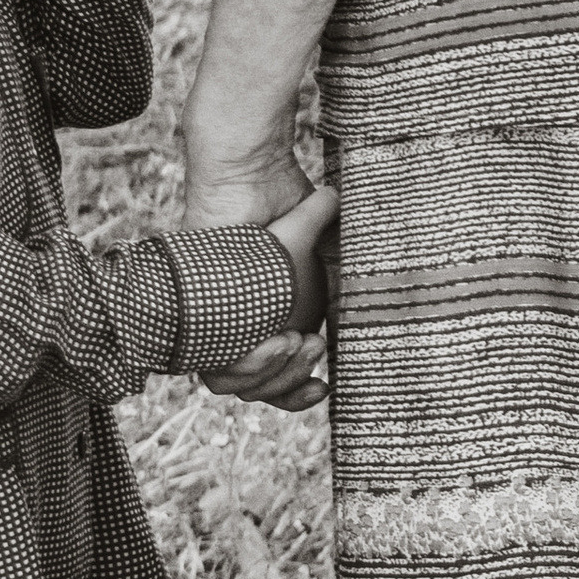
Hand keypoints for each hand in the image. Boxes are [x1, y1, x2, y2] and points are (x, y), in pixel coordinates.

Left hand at [201, 172, 338, 410]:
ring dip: (276, 374)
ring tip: (297, 341)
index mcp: (269, 325)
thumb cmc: (287, 211)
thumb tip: (379, 287)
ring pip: (239, 386)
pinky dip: (250, 365)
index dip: (298, 396)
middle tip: (314, 345)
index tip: (323, 388)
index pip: (277, 383)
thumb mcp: (324, 251)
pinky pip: (216, 371)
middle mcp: (242, 334)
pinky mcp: (199, 324)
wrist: (252, 182)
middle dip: (291, 381)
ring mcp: (219, 331)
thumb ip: (343, 273)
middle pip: (259, 390)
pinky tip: (278, 341)